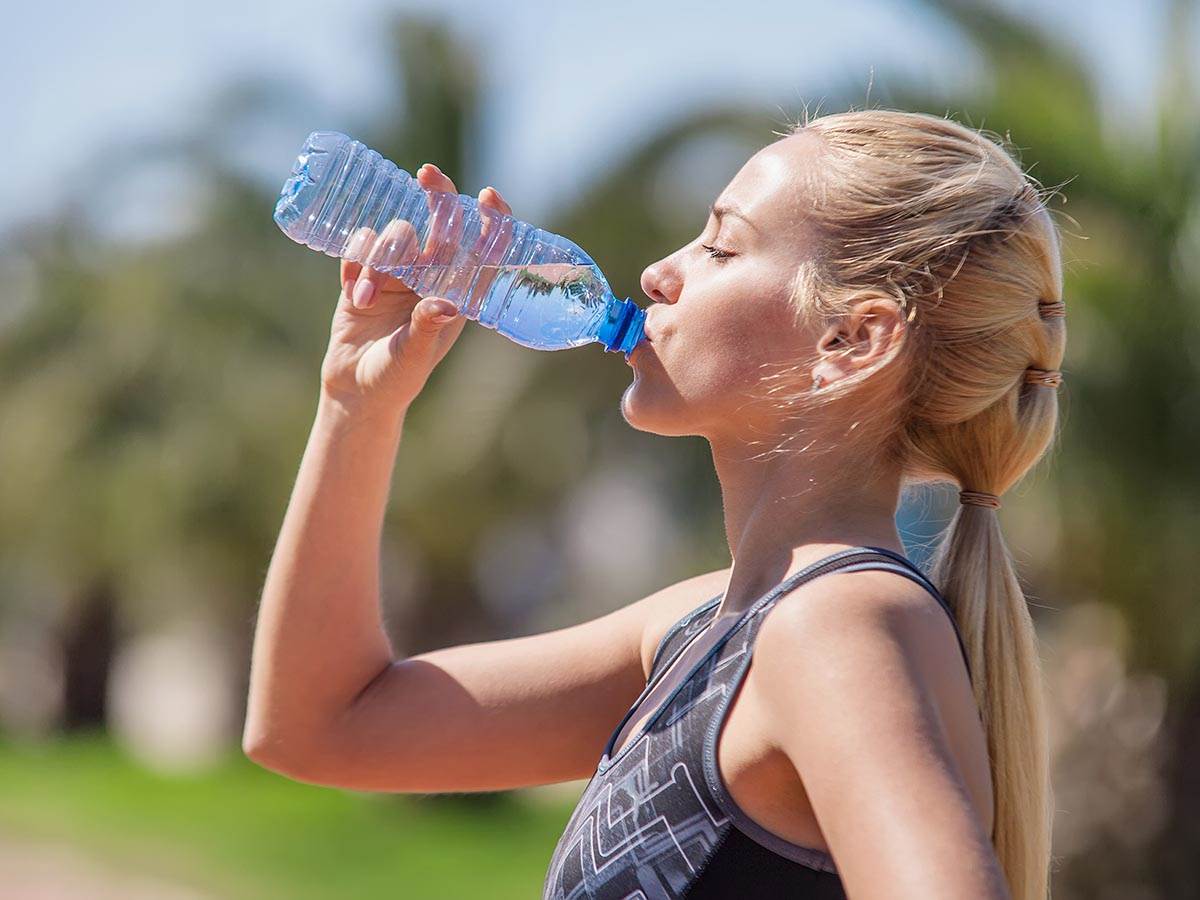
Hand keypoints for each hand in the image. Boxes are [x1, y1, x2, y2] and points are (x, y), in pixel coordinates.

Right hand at [319, 163, 513, 415]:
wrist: (355, 389)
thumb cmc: (396, 378)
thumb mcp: (413, 357)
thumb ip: (426, 328)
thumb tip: (446, 304)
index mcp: (457, 295)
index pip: (484, 250)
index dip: (492, 221)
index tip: (488, 195)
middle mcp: (432, 277)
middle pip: (442, 223)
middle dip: (437, 195)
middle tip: (427, 174)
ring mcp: (398, 272)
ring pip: (395, 234)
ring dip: (379, 258)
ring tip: (366, 301)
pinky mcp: (364, 273)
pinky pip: (360, 246)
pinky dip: (355, 264)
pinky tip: (354, 295)